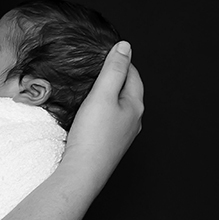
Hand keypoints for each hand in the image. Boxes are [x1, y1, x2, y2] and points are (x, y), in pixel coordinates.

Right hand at [62, 42, 142, 185]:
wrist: (83, 172)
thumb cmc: (93, 135)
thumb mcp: (102, 95)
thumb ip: (113, 69)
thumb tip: (125, 47)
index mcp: (135, 106)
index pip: (133, 75)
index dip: (121, 60)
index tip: (104, 52)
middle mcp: (133, 120)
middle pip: (127, 90)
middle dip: (115, 76)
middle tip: (96, 64)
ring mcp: (122, 134)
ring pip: (118, 106)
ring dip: (107, 93)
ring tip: (90, 84)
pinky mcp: (109, 144)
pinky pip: (109, 119)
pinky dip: (101, 109)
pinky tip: (88, 110)